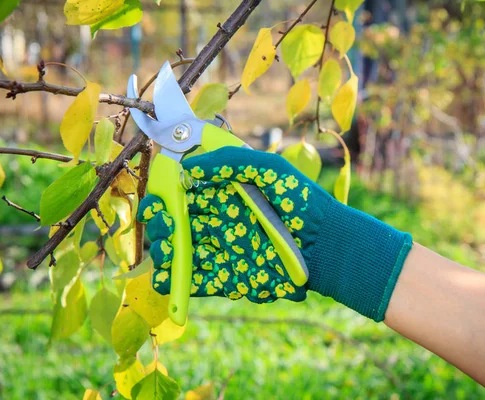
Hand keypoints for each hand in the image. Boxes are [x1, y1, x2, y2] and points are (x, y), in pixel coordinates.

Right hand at [179, 147, 412, 321]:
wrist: (329, 244)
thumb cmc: (302, 202)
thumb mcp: (271, 170)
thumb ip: (232, 161)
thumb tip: (190, 165)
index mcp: (224, 196)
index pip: (183, 194)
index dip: (164, 196)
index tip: (155, 200)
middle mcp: (218, 223)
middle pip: (176, 224)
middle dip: (160, 225)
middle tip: (163, 225)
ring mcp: (222, 251)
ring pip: (181, 253)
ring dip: (165, 254)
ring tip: (165, 251)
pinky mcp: (229, 278)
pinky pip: (197, 281)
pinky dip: (177, 283)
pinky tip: (166, 280)